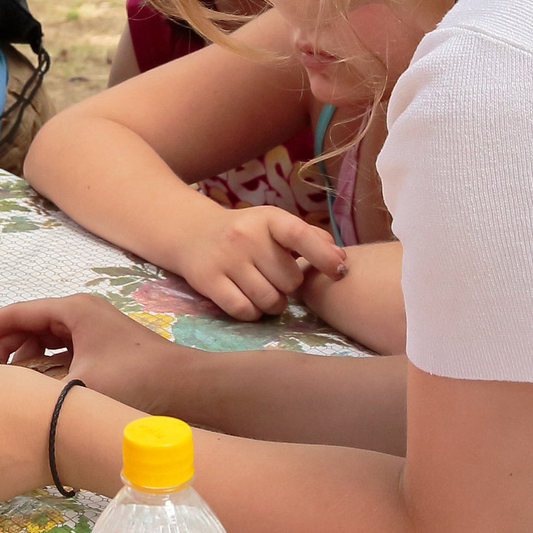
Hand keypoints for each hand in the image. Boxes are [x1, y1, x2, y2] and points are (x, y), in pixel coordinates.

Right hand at [0, 295, 181, 408]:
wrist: (187, 387)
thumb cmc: (136, 380)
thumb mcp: (81, 387)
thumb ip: (40, 390)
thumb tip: (8, 398)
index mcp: (73, 310)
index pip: (17, 312)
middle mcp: (81, 312)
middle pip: (29, 323)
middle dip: (4, 344)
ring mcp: (94, 328)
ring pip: (45, 337)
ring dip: (24, 355)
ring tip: (7, 379)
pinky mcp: (103, 346)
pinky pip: (62, 348)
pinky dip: (44, 362)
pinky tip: (35, 383)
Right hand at [170, 203, 345, 319]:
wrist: (191, 233)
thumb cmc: (245, 232)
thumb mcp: (274, 225)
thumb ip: (309, 238)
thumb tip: (341, 259)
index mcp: (267, 218)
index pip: (300, 235)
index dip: (323, 256)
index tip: (340, 271)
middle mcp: (245, 236)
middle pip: (289, 281)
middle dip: (288, 286)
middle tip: (275, 278)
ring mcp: (225, 259)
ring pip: (269, 300)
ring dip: (273, 304)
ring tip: (264, 291)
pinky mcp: (208, 281)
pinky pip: (244, 311)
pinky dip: (252, 313)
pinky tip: (249, 302)